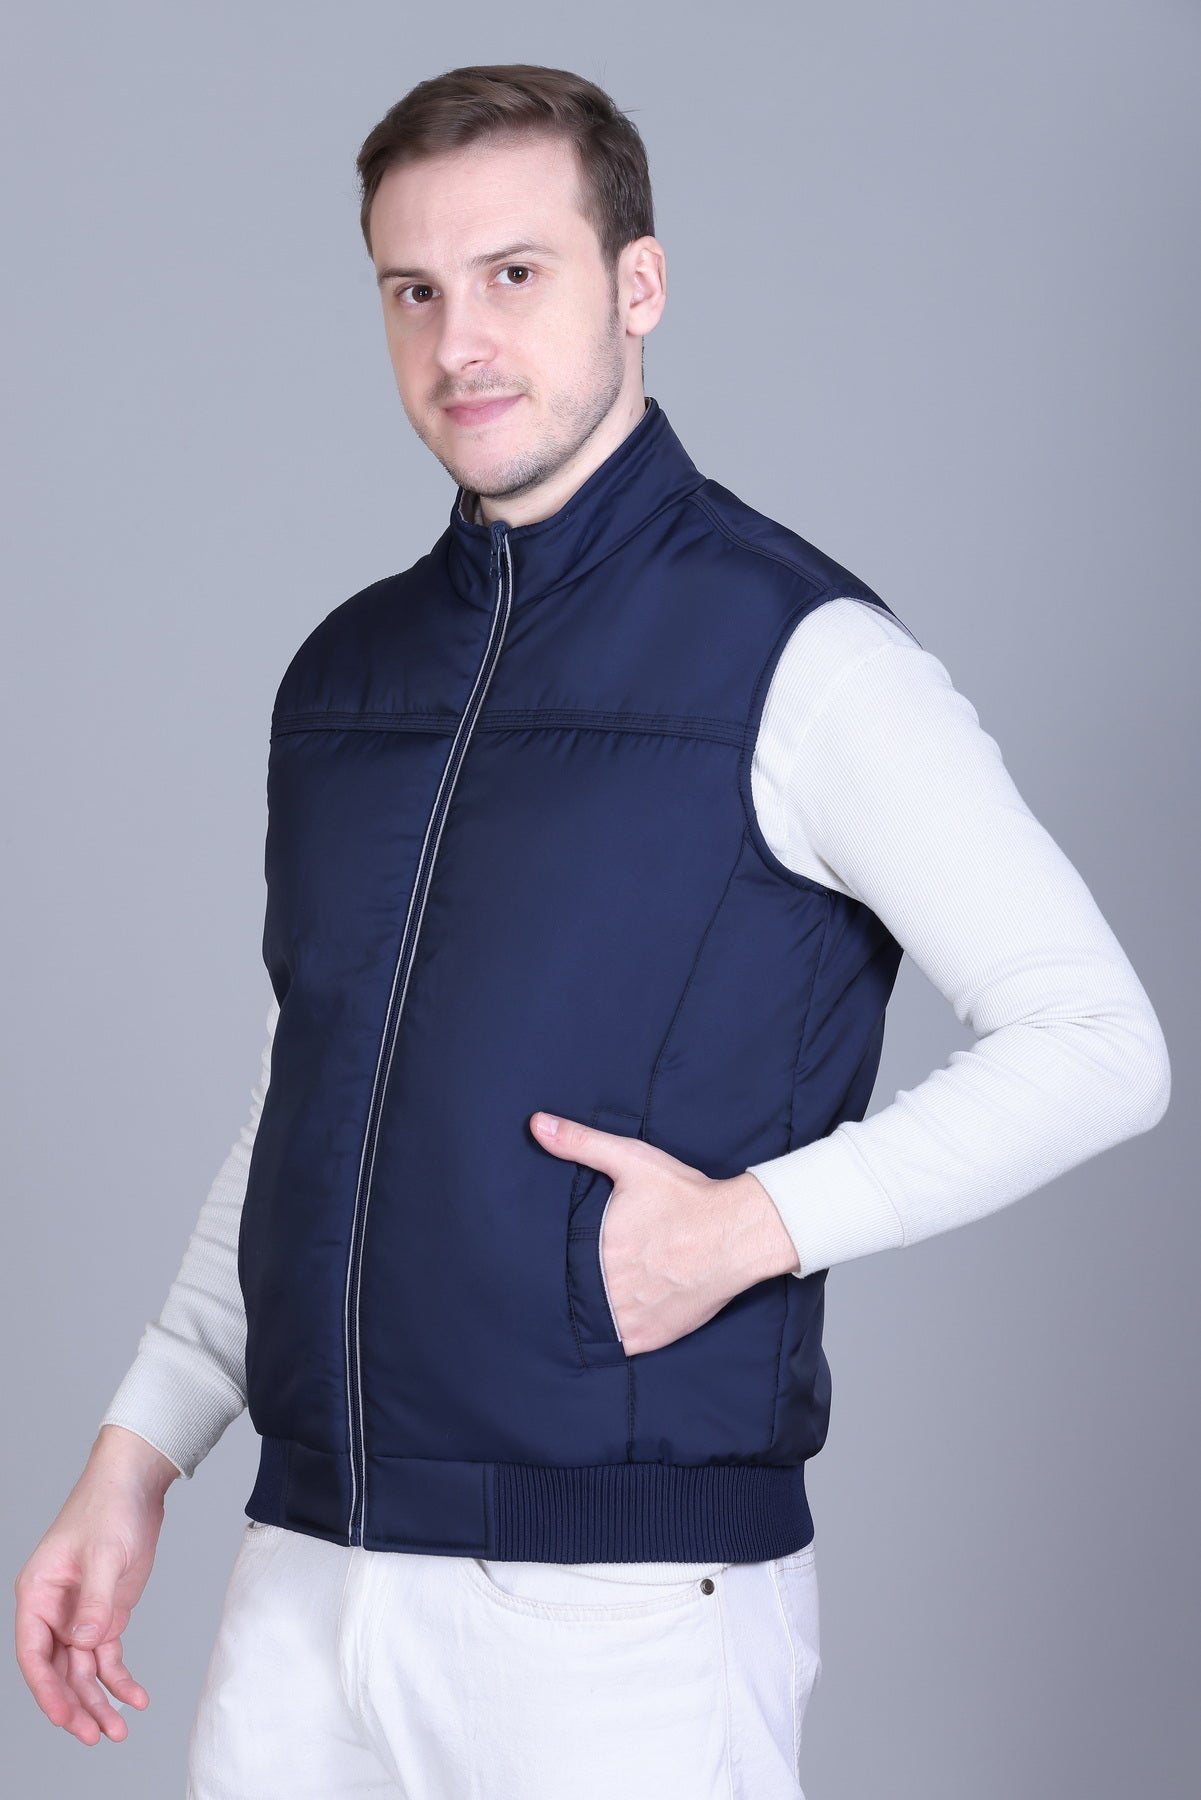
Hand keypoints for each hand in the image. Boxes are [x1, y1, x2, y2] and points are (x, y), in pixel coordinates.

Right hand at [14, 1424, 177, 1744]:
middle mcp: (54, 1611)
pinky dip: (120, 1679)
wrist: (136, 1485)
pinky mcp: (106, 1614)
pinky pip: (108, 1656)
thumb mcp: (103, 1553)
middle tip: (96, 1736)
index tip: (65, 1717)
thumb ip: (93, 1600)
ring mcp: (80, 1615)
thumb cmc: (108, 1508)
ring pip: (82, 1670)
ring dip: (98, 1701)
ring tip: (117, 1732)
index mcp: (38, 1594)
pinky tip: (136, 1699)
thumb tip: (83, 1644)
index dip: (46, 1689)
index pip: (33, 1652)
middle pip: (57, 1670)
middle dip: (75, 1705)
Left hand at [531, 1111, 799, 1354]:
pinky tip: (619, 1312)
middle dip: (575, 1283)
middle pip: (575, 1292)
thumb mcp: (632, 1160)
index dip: (556, 1259)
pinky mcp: (651, 1337)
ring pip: (593, 1322)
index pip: (557, 1263)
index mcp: (599, 1248)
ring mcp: (631, 1317)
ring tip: (598, 1291)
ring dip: (593, 1310)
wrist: (737, 1233)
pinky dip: (616, 1331)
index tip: (561, 1253)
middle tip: (586, 1269)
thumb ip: (580, 1142)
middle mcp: (611, 1288)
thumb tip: (536, 1124)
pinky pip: (619, 1344)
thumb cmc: (686, 1197)